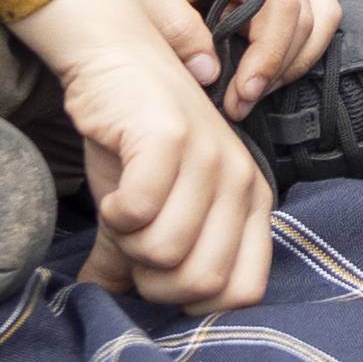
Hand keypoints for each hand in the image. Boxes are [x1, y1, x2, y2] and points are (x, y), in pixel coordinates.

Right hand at [12, 0, 277, 310]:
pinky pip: (140, 214)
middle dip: (151, 277)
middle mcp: (242, 181)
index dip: (190, 300)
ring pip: (167, 253)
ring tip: (124, 208)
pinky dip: (115, 214)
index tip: (157, 272)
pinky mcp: (171, 138)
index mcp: (251, 203)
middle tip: (133, 238)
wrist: (116, 60)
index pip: (242, 293)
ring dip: (129, 242)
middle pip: (201, 283)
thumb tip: (111, 301)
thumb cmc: (135, 137)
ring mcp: (211, 157)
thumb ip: (139, 259)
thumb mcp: (146, 207)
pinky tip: (115, 191)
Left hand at [100, 0, 334, 117]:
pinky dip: (294, 47)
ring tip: (253, 89)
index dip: (269, 55)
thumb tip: (210, 73)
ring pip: (322, 14)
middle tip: (241, 102)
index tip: (242, 94)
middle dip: (279, 67)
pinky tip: (260, 67)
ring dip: (294, 59)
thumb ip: (175, 29)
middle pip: (308, 14)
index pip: (281, 3)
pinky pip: (312, 12)